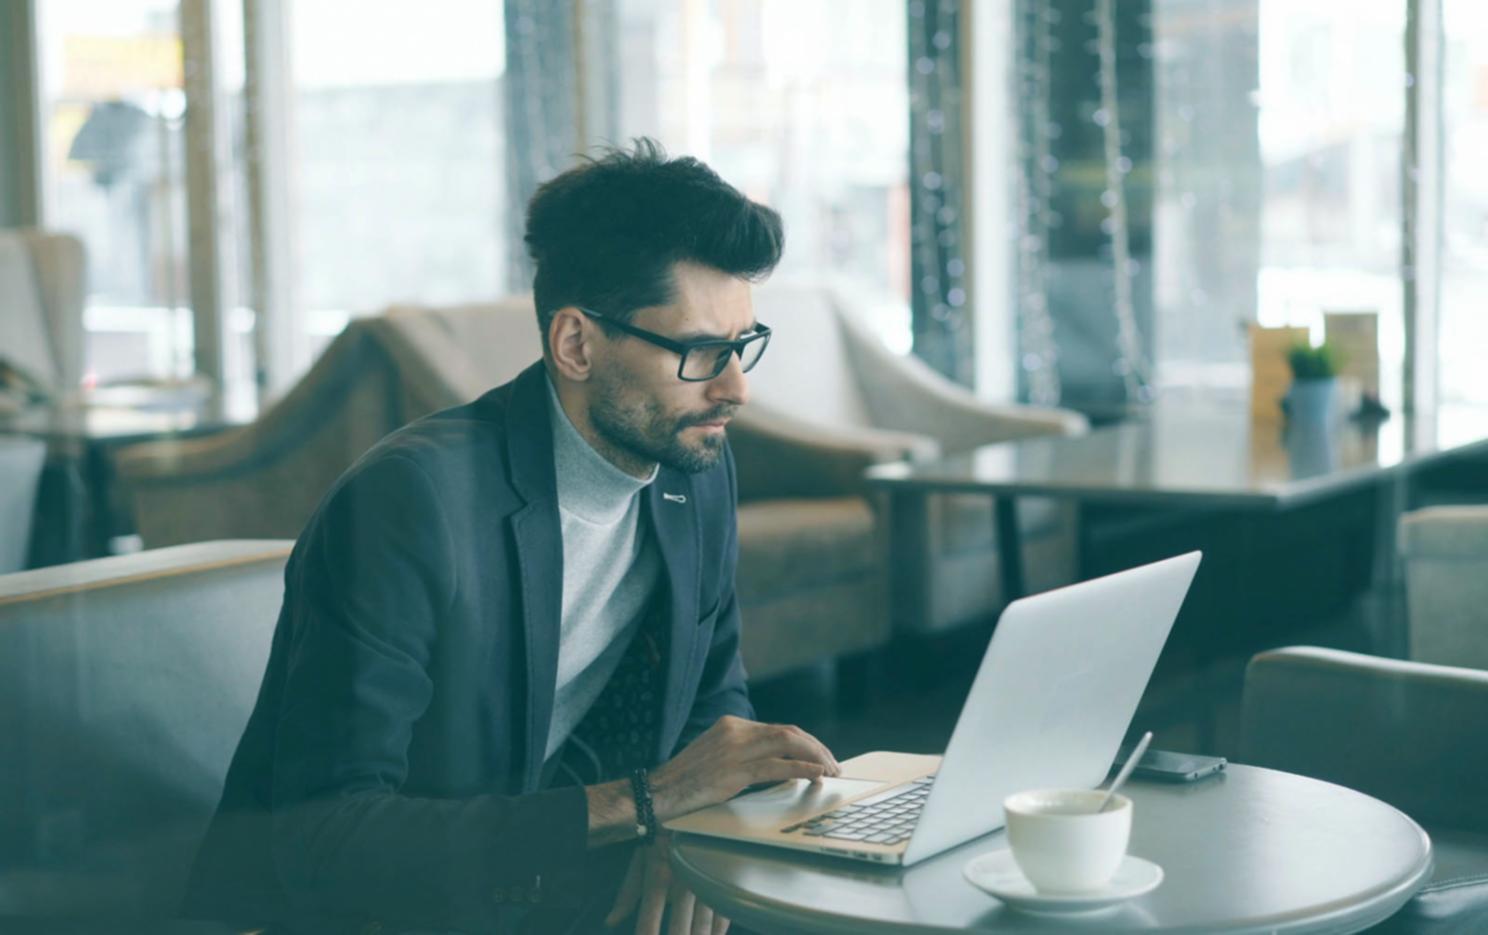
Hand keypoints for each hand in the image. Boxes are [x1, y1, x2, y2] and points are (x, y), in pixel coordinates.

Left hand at [605, 832, 728, 934]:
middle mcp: (682, 885)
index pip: (648, 924)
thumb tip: (610, 922)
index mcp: (658, 879)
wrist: (693, 810)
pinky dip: (716, 934)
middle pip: (678, 932)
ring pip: (702, 929)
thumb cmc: (661, 838)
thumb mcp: (639, 860)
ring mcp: (706, 884)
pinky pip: (723, 917)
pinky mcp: (724, 882)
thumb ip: (626, 894)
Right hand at [649, 715, 839, 819]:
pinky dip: (800, 769)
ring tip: (830, 770)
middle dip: (816, 747)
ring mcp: (734, 749)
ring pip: (787, 744)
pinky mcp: (733, 771)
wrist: (657, 791)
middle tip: (834, 764)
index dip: (805, 742)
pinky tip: (814, 775)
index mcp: (731, 725)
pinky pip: (775, 766)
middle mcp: (735, 731)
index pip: (779, 729)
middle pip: (788, 732)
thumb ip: (743, 752)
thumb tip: (776, 761)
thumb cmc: (687, 780)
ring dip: (815, 757)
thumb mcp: (716, 756)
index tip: (820, 755)